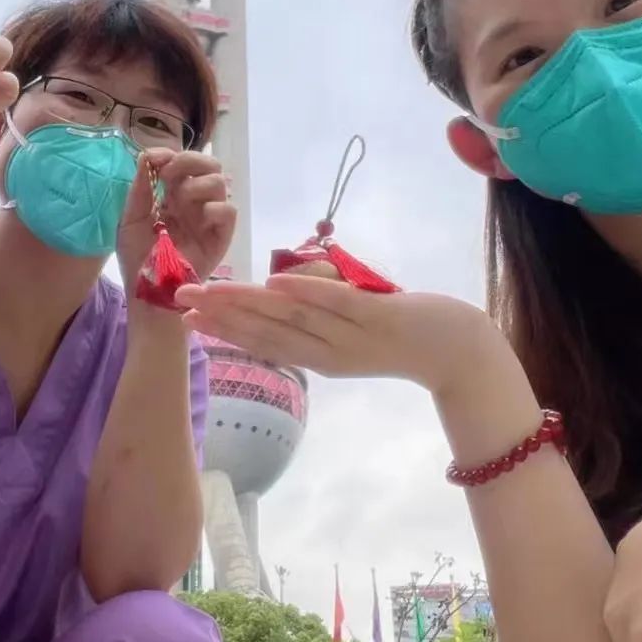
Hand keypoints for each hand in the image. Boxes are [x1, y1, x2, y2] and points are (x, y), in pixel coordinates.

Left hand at [117, 149, 234, 286]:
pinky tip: (200, 216)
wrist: (148, 294)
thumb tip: (146, 155)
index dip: (171, 154)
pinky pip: (229, 210)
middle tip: (170, 174)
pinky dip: (216, 206)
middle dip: (189, 160)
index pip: (182, 163)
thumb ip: (139, 189)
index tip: (156, 159)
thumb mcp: (130, 220)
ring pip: (219, 182)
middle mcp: (194, 202)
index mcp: (172, 196)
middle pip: (208, 164)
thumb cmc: (137, 259)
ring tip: (179, 203)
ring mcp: (208, 218)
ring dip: (197, 184)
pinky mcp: (220, 237)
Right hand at [175, 272, 499, 397]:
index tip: (186, 319)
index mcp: (321, 359)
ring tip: (211, 290)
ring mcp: (353, 335)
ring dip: (247, 303)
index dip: (223, 331)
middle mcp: (330, 353)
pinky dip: (306, 292)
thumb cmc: (402, 332)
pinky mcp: (379, 317)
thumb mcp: (350, 323)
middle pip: (266, 332)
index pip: (263, 343)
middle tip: (180, 302)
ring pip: (290, 318)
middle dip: (220, 317)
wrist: (460, 352)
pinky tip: (275, 282)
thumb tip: (280, 283)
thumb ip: (317, 304)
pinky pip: (337, 303)